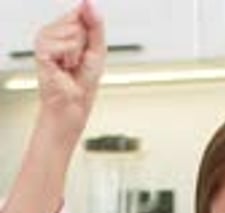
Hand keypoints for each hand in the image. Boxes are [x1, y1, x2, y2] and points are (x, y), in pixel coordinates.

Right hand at [34, 0, 105, 139]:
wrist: (73, 104)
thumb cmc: (83, 81)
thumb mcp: (97, 49)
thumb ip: (95, 24)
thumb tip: (89, 2)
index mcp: (65, 28)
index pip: (82, 12)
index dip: (90, 32)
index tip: (86, 49)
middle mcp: (53, 30)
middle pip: (79, 20)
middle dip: (85, 43)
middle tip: (77, 60)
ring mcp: (45, 37)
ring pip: (74, 32)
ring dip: (77, 53)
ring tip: (70, 65)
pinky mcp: (41, 48)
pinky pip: (67, 44)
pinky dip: (70, 58)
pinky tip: (62, 67)